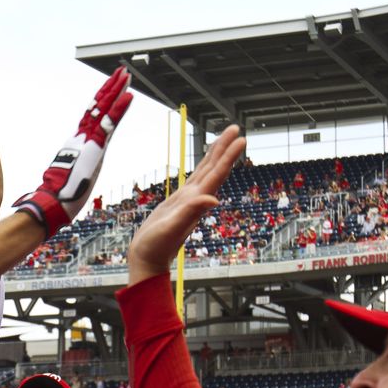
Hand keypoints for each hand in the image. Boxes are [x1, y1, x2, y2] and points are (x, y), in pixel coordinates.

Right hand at [13, 67, 133, 238]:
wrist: (52, 203)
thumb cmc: (61, 197)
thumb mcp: (72, 180)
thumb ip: (74, 171)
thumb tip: (67, 177)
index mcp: (78, 144)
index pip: (92, 118)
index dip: (102, 102)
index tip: (111, 88)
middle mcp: (82, 138)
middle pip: (98, 107)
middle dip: (110, 88)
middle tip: (122, 72)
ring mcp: (88, 140)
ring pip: (104, 110)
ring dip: (116, 91)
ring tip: (126, 76)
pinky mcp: (95, 147)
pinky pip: (109, 124)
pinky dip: (119, 109)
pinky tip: (129, 96)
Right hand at [127, 124, 244, 283]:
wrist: (147, 259)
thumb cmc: (156, 246)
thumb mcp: (172, 228)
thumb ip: (191, 213)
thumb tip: (214, 200)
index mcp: (196, 201)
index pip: (216, 174)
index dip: (228, 156)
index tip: (240, 139)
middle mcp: (196, 198)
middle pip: (214, 168)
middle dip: (225, 148)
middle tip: (235, 128)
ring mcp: (189, 200)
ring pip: (205, 171)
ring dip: (216, 154)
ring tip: (225, 138)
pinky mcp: (179, 202)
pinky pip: (194, 179)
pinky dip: (202, 167)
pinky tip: (205, 163)